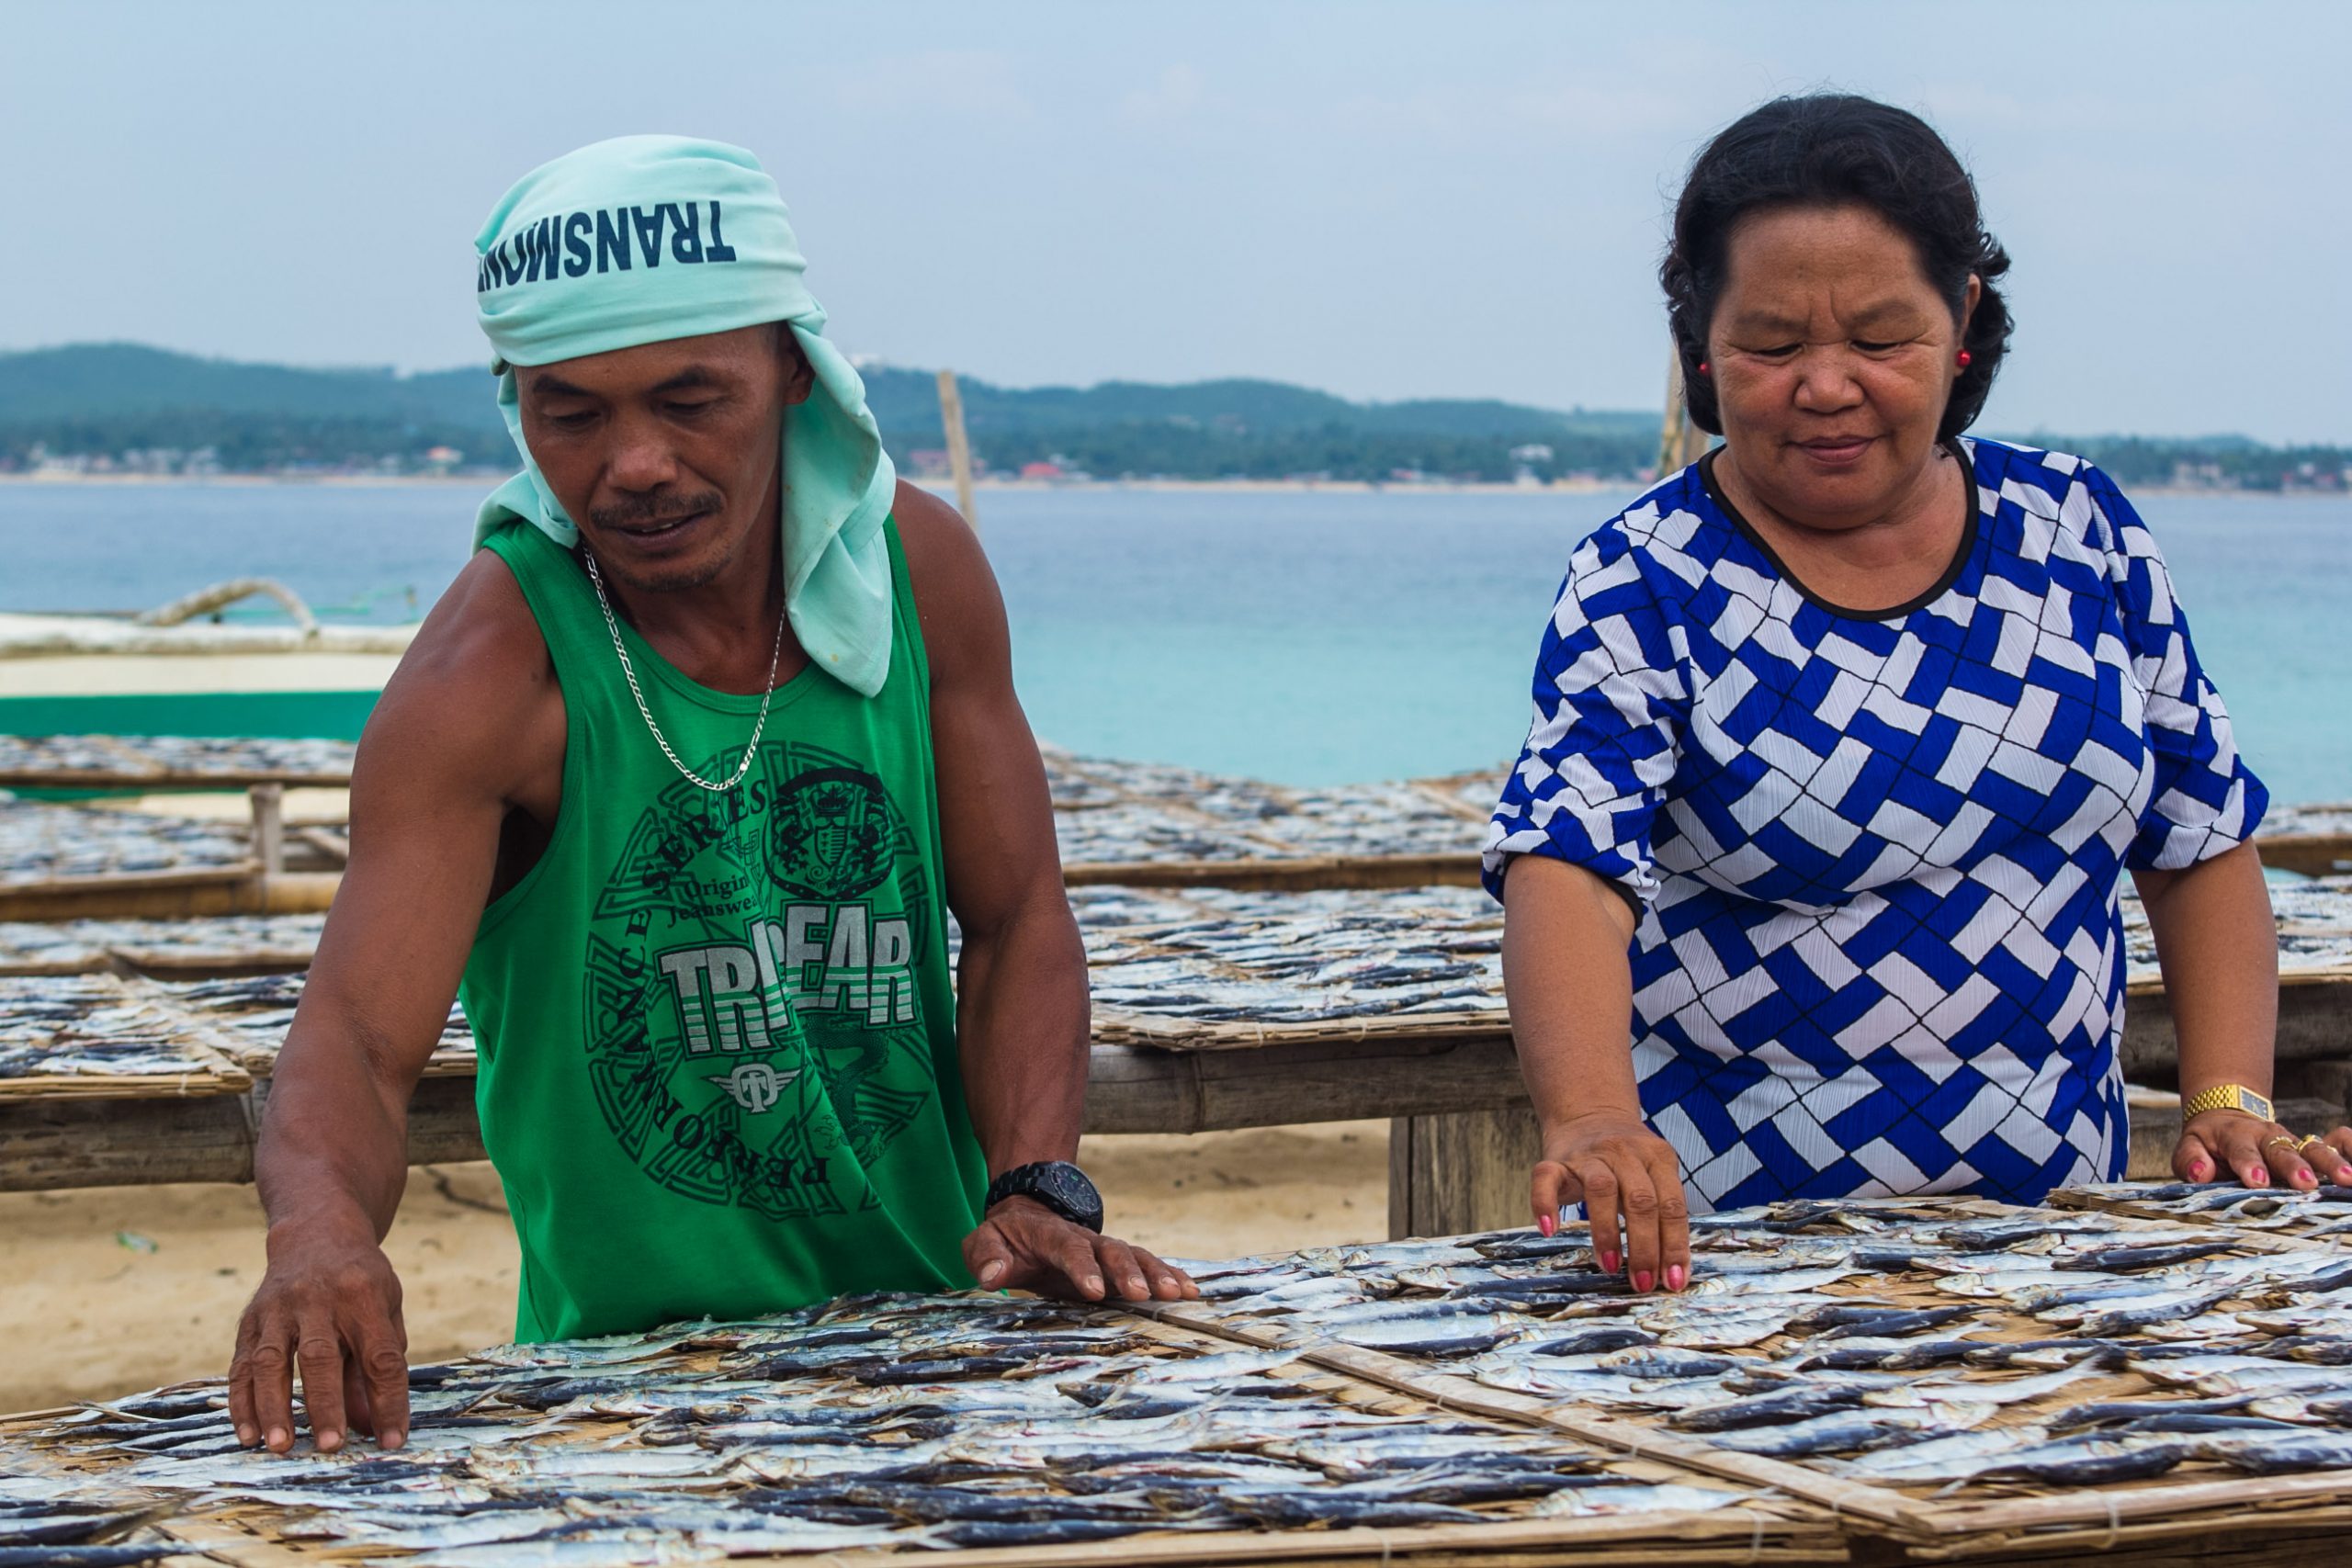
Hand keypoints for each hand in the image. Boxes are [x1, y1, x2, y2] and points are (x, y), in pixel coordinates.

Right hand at [228, 1218, 409, 1453]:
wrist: (317, 1235)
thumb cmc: (361, 1282)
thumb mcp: (385, 1310)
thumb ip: (379, 1366)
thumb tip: (371, 1428)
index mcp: (364, 1296)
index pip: (381, 1356)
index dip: (388, 1401)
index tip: (391, 1441)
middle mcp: (319, 1299)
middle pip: (321, 1356)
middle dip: (325, 1404)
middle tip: (330, 1446)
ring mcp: (279, 1308)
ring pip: (272, 1361)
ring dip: (273, 1407)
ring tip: (280, 1447)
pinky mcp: (250, 1320)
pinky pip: (242, 1364)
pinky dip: (242, 1402)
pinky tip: (248, 1434)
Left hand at [963, 1197, 1196, 1302]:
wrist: (1029, 1216)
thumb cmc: (1006, 1238)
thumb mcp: (983, 1242)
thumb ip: (984, 1256)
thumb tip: (992, 1274)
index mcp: (1051, 1236)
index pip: (1069, 1249)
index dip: (1082, 1268)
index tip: (1094, 1291)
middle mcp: (1085, 1239)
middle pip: (1112, 1251)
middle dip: (1129, 1272)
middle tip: (1143, 1294)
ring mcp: (1104, 1250)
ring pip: (1136, 1256)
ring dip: (1158, 1273)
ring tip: (1181, 1294)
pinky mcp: (1116, 1264)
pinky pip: (1147, 1266)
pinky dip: (1169, 1275)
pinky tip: (1191, 1291)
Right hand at [1531, 1111, 1689, 1293]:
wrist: (1590, 1114)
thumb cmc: (1628, 1162)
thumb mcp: (1654, 1174)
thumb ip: (1663, 1211)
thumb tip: (1673, 1272)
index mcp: (1658, 1158)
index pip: (1672, 1206)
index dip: (1674, 1246)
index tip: (1673, 1281)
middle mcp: (1626, 1152)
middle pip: (1641, 1200)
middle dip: (1645, 1247)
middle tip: (1643, 1283)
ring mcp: (1589, 1155)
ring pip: (1601, 1189)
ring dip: (1607, 1232)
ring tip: (1609, 1265)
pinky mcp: (1555, 1160)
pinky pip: (1545, 1179)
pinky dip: (1544, 1204)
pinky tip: (1549, 1230)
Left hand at [2175, 1111, 2351, 1189]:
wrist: (2227, 1116)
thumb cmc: (2207, 1142)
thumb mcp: (2189, 1147)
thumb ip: (2191, 1160)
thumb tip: (2201, 1174)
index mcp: (2233, 1136)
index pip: (2241, 1151)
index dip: (2249, 1164)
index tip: (2256, 1181)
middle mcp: (2266, 1137)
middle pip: (2281, 1151)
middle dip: (2294, 1167)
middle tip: (2305, 1184)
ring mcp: (2290, 1141)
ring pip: (2312, 1149)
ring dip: (2329, 1163)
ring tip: (2346, 1179)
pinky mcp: (2307, 1147)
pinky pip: (2334, 1145)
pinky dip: (2348, 1153)